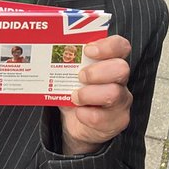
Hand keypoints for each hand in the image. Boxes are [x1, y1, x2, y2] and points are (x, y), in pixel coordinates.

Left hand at [58, 35, 132, 154]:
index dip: (108, 46)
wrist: (76, 123)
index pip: (120, 46)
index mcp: (110, 62)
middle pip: (121, 68)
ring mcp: (121, 101)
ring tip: (74, 96)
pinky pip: (103, 117)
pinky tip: (78, 112)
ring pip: (114, 93)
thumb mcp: (69, 73)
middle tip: (80, 76)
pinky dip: (85, 115)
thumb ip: (66, 62)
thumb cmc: (74, 91)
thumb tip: (47, 50)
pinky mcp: (117, 121)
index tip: (87, 50)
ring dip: (89, 94)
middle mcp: (120, 80)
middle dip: (97, 71)